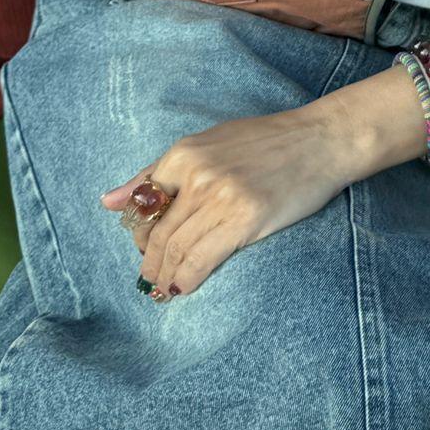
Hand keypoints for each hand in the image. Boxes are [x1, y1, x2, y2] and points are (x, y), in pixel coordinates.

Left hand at [101, 102, 359, 300]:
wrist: (321, 140)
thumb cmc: (268, 142)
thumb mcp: (210, 143)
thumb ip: (158, 172)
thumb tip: (108, 202)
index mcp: (185, 153)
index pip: (142, 207)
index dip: (139, 237)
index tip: (144, 252)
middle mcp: (198, 175)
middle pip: (158, 234)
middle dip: (150, 264)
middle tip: (151, 281)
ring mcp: (221, 198)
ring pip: (176, 251)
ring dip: (165, 277)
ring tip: (165, 289)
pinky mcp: (244, 220)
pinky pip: (201, 260)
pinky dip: (187, 279)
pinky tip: (185, 287)